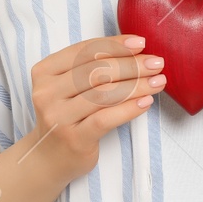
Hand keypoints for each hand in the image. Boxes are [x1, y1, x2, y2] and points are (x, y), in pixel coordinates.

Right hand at [27, 35, 165, 180]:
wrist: (49, 158)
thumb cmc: (66, 116)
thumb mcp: (67, 88)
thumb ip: (89, 69)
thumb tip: (134, 51)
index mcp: (44, 72)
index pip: (84, 51)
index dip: (115, 45)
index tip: (140, 43)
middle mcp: (46, 92)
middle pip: (96, 71)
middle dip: (131, 65)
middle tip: (156, 63)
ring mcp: (58, 117)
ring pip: (104, 94)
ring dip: (137, 85)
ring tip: (158, 81)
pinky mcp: (73, 138)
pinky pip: (106, 118)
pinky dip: (129, 108)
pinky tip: (146, 102)